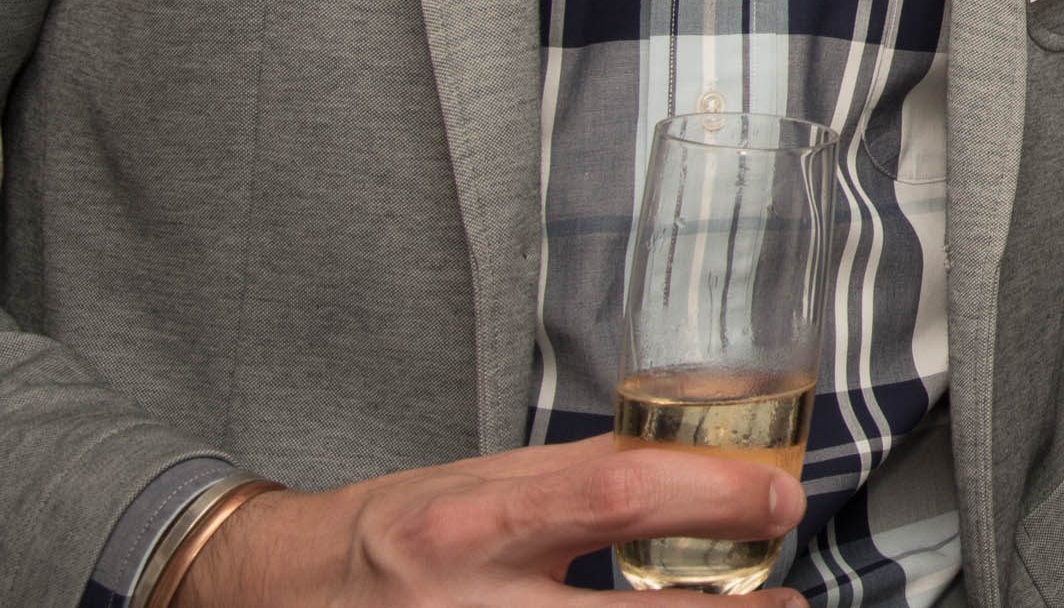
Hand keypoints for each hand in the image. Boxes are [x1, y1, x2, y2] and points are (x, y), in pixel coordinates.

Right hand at [177, 436, 807, 607]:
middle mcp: (467, 604)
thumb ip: (581, 478)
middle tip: (787, 603)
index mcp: (474, 523)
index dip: (711, 495)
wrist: (276, 593)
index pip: (613, 495)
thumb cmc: (394, 530)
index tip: (779, 497)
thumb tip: (697, 470)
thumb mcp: (481, 482)